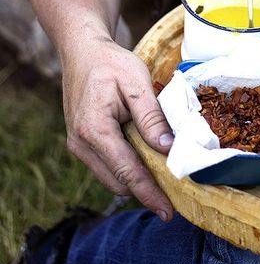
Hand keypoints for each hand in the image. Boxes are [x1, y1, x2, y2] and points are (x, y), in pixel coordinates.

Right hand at [61, 36, 173, 220]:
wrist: (81, 51)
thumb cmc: (110, 62)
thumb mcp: (136, 82)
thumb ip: (151, 117)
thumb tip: (167, 148)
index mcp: (94, 129)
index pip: (127, 171)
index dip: (149, 193)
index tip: (168, 211)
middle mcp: (81, 144)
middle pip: (119, 181)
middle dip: (146, 189)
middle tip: (177, 193)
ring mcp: (78, 145)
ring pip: (112, 176)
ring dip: (137, 179)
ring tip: (166, 177)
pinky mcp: (81, 143)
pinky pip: (107, 165)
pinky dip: (127, 167)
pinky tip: (147, 159)